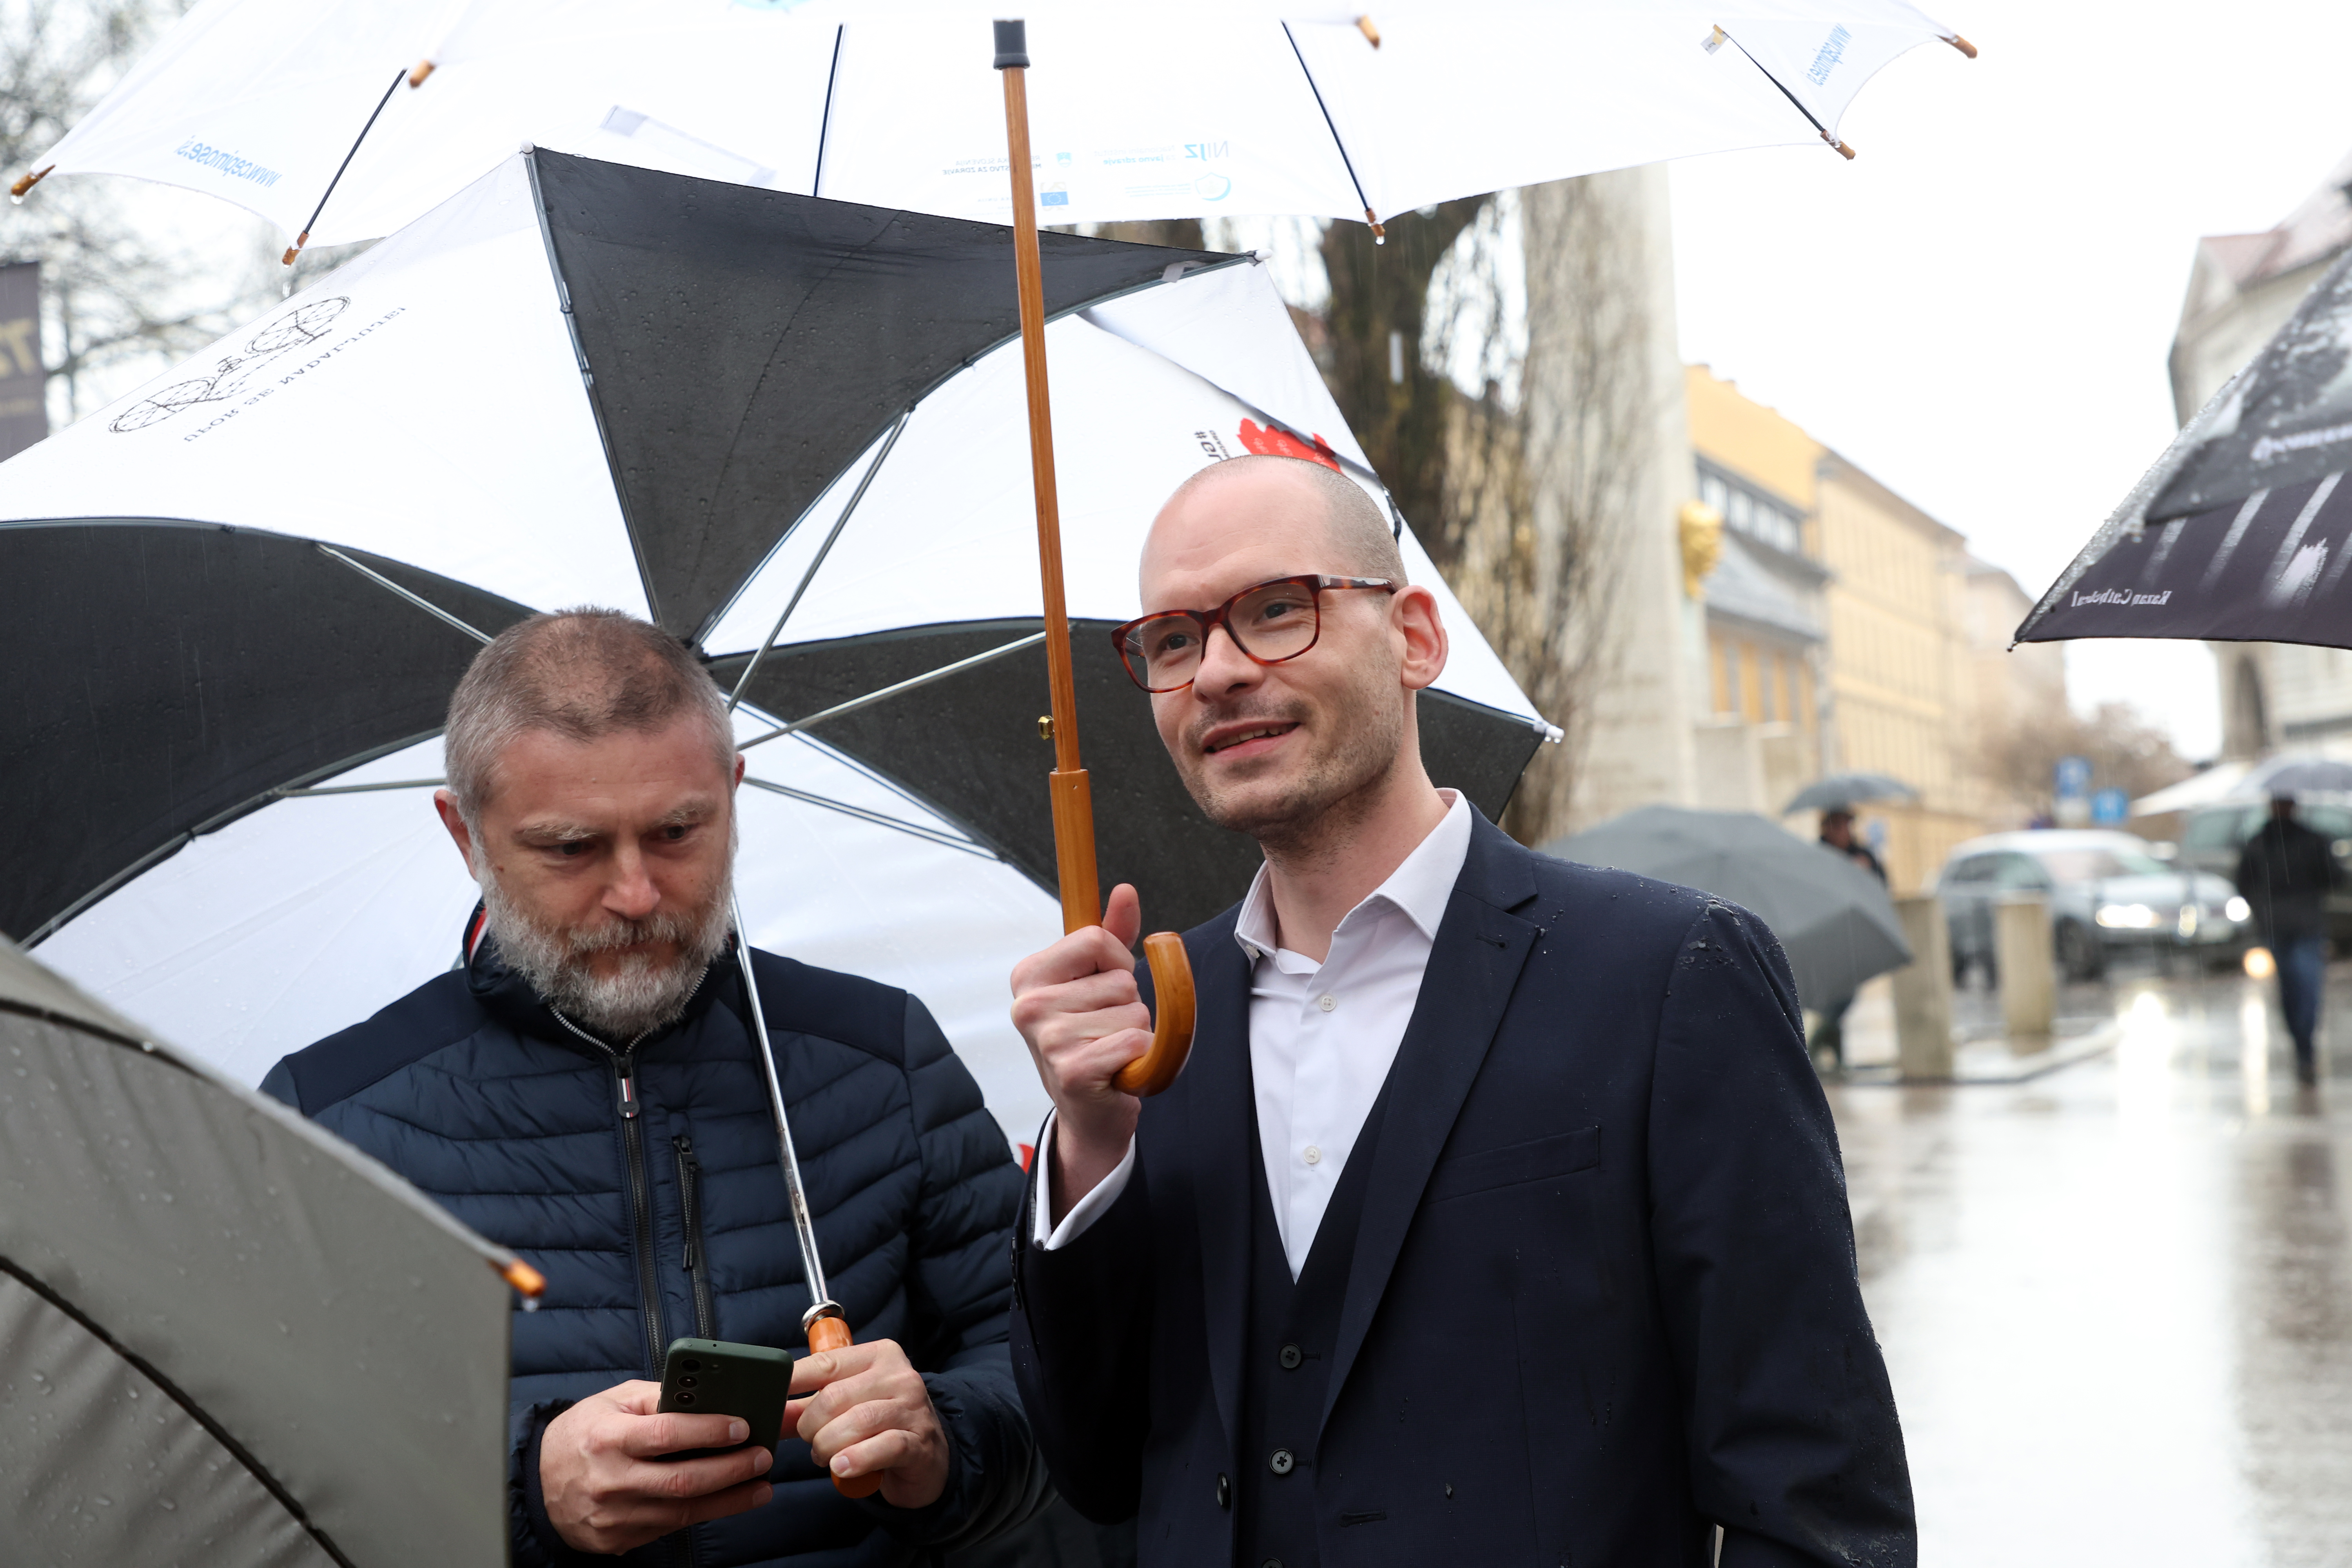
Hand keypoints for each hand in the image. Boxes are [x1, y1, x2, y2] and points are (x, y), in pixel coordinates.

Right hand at [539, 1380, 773, 1554]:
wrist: (538, 1484)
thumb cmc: (582, 1434)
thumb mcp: (612, 1402)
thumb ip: (658, 1397)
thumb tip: (707, 1393)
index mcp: (607, 1438)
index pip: (665, 1435)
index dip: (707, 1430)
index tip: (741, 1425)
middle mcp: (611, 1480)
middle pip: (682, 1480)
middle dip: (731, 1469)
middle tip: (763, 1456)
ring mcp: (615, 1515)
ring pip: (682, 1511)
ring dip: (729, 1499)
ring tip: (760, 1485)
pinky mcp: (619, 1539)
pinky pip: (671, 1526)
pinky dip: (705, 1513)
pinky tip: (729, 1500)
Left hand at [786, 1339, 949, 1507]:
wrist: (929, 1456)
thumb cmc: (880, 1425)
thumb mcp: (845, 1408)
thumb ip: (806, 1408)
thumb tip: (769, 1411)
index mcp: (879, 1356)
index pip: (826, 1362)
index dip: (794, 1380)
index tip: (771, 1396)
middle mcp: (899, 1376)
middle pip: (835, 1397)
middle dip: (811, 1426)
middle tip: (811, 1443)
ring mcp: (912, 1408)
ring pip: (857, 1421)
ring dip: (828, 1446)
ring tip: (825, 1457)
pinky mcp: (919, 1442)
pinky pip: (883, 1446)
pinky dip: (856, 1459)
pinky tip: (841, 1468)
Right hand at [1009, 882, 1148, 1221]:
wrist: (1088, 1110)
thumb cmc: (1092, 1038)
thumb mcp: (1098, 980)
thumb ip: (1112, 934)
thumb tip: (1125, 891)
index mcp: (1029, 975)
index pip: (1095, 938)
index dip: (1117, 961)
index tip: (1106, 985)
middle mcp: (1030, 1006)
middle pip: (1119, 978)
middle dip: (1128, 1003)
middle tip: (1106, 1028)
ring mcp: (1048, 1040)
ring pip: (1132, 1010)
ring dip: (1135, 1031)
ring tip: (1111, 1049)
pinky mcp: (1072, 1071)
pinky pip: (1134, 1041)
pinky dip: (1139, 1056)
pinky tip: (1116, 1069)